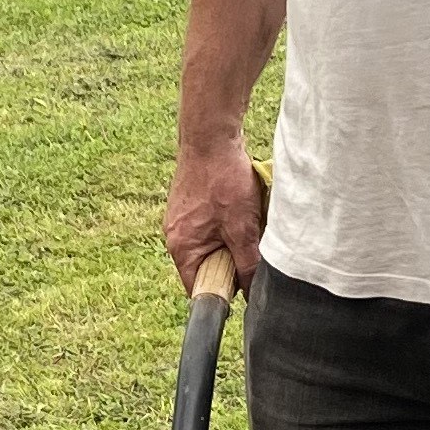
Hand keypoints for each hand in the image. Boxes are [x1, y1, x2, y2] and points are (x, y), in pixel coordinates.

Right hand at [163, 137, 265, 292]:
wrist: (210, 136)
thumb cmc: (223, 180)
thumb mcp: (242, 228)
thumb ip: (248, 264)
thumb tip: (254, 293)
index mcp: (181, 248)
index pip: (200, 288)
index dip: (224, 290)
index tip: (245, 280)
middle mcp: (175, 236)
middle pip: (207, 266)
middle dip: (231, 259)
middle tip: (249, 242)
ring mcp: (181, 219)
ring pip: (212, 243)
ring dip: (232, 238)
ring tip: (245, 218)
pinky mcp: (189, 205)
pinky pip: (210, 225)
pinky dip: (228, 220)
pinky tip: (239, 204)